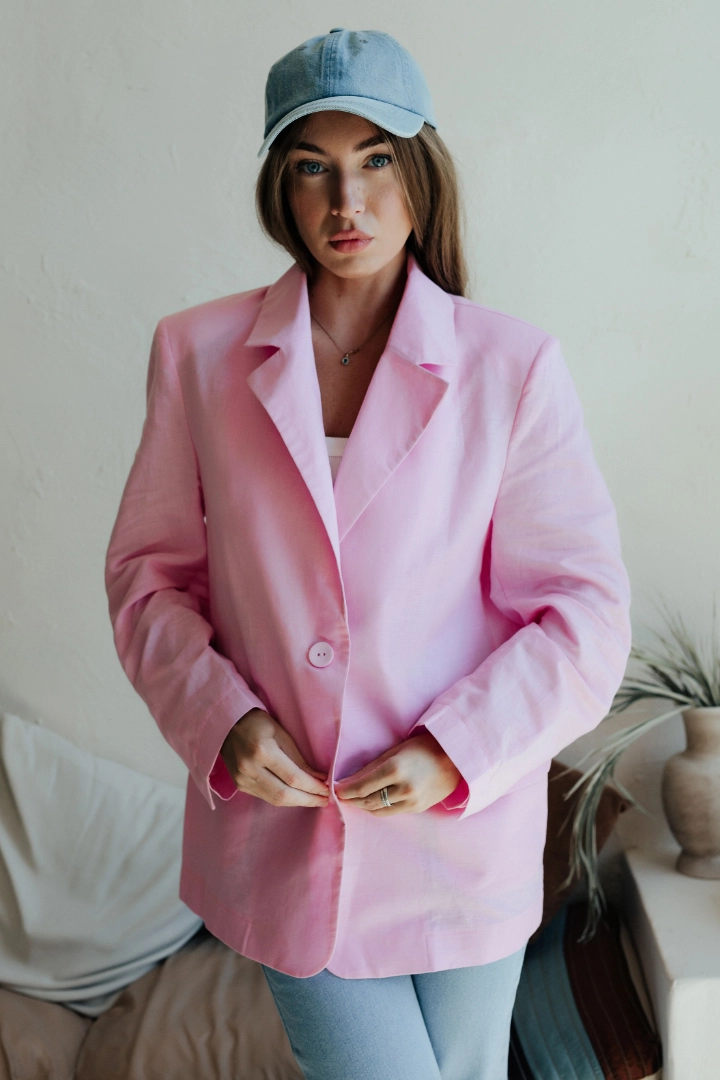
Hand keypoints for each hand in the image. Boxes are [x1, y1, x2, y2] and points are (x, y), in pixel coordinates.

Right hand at [220, 709, 328, 807]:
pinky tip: (296, 796)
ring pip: (274, 800)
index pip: (293, 777)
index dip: (313, 787)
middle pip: (284, 794)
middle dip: (308, 800)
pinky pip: (265, 797)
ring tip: (314, 800)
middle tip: (325, 800)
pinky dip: (283, 798)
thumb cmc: (257, 722)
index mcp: (262, 751)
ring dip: (297, 802)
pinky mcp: (240, 785)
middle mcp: (249, 768)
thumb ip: (299, 758)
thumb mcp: (281, 732)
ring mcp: (242, 779)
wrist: (225, 723)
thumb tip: (319, 777)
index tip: (328, 790)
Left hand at [334, 732, 461, 814]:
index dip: (346, 790)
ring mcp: (412, 801)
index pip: (362, 786)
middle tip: (341, 796)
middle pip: (368, 800)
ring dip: (363, 805)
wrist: (456, 758)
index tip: (335, 790)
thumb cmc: (424, 747)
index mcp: (395, 769)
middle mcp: (403, 788)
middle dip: (352, 799)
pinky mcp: (417, 809)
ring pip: (378, 810)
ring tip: (353, 800)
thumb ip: (372, 766)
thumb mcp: (395, 751)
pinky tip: (371, 803)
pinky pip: (392, 812)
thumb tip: (350, 779)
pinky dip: (379, 808)